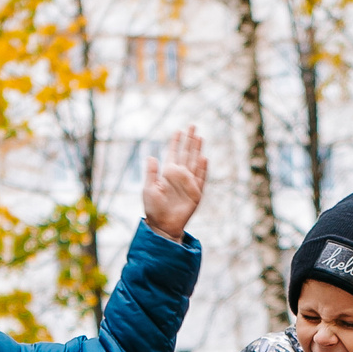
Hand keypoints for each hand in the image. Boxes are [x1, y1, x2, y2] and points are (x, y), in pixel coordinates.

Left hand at [140, 125, 207, 239]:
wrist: (163, 225)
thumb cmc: (153, 208)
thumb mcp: (148, 189)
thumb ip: (151, 173)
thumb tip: (151, 156)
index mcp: (167, 173)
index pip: (173, 153)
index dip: (175, 142)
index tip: (178, 130)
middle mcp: (179, 175)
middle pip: (186, 153)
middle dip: (189, 140)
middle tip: (192, 126)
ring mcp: (188, 183)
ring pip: (194, 162)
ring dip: (197, 150)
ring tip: (199, 137)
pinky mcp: (195, 193)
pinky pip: (200, 178)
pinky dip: (202, 169)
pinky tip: (203, 158)